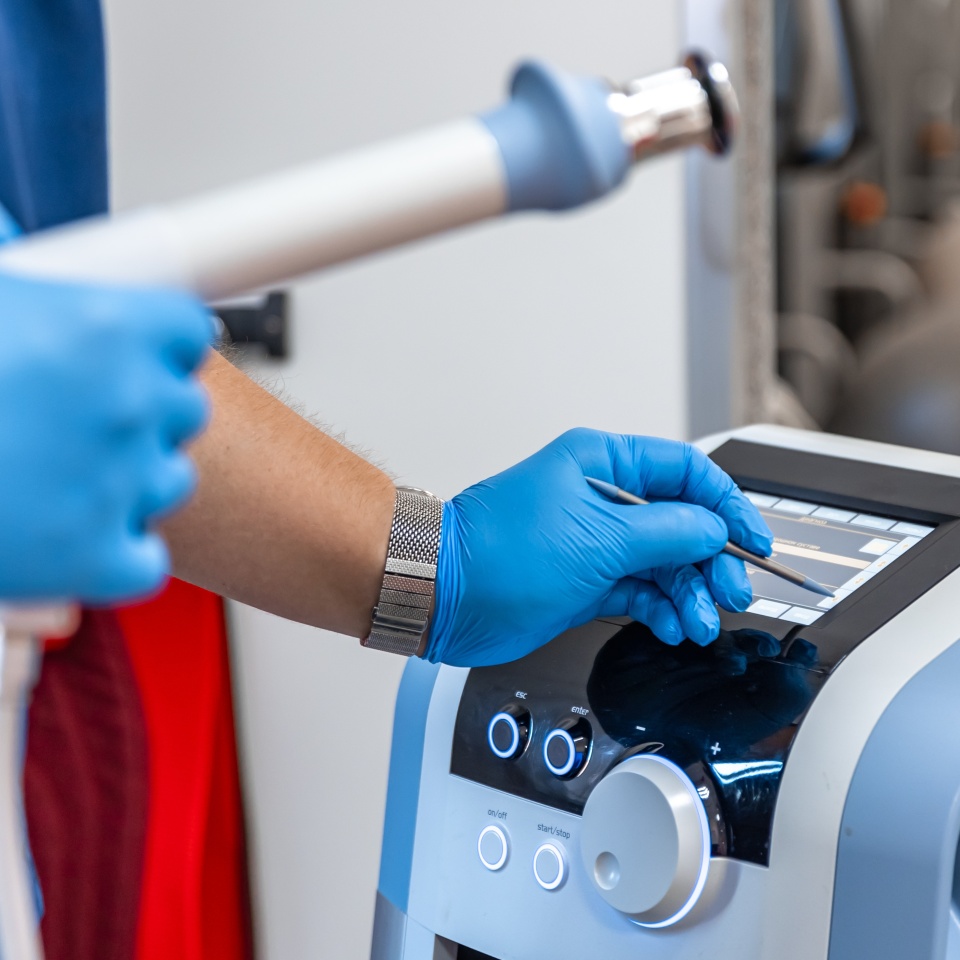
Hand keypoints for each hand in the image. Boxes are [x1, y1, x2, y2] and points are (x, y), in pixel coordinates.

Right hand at [0, 270, 211, 601]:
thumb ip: (10, 257)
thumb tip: (14, 233)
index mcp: (110, 324)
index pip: (186, 331)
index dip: (157, 344)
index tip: (130, 354)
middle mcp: (132, 402)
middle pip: (182, 407)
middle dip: (138, 411)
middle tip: (74, 417)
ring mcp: (121, 485)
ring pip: (168, 479)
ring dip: (126, 478)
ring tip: (55, 472)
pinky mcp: (96, 560)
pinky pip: (144, 558)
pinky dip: (113, 554)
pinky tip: (63, 533)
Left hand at [424, 428, 772, 665]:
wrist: (445, 595)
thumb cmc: (501, 552)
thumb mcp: (600, 538)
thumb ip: (667, 533)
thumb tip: (713, 529)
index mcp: (604, 463)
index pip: (686, 472)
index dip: (726, 504)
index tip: (752, 540)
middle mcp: (603, 498)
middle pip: (681, 521)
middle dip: (711, 558)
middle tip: (729, 591)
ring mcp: (595, 541)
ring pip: (663, 561)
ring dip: (688, 591)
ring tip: (698, 621)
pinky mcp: (586, 579)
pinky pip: (640, 589)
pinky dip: (660, 607)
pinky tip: (673, 624)